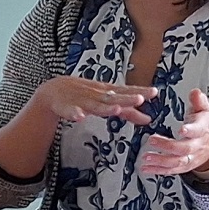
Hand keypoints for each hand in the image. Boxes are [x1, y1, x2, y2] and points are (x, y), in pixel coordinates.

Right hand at [29, 75, 154, 129]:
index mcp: (107, 94)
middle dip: (126, 99)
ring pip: (96, 105)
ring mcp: (82, 101)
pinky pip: (71, 112)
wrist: (55, 90)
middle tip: (139, 99)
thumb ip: (128, 112)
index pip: (126, 92)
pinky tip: (80, 117)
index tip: (154, 93)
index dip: (139, 93)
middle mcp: (97, 95)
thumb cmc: (85, 96)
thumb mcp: (108, 101)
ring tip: (116, 109)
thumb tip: (148, 119)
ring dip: (105, 107)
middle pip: (114, 97)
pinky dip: (75, 114)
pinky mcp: (67, 108)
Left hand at [137, 88, 208, 182]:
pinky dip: (158, 170)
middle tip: (151, 140)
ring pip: (176, 162)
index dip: (190, 131)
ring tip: (145, 157)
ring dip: (160, 161)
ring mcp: (190, 158)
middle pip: (184, 149)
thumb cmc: (205, 125)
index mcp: (202, 130)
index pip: (198, 131)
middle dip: (167, 146)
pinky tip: (145, 168)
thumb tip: (195, 92)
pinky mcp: (184, 166)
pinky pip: (171, 170)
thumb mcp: (205, 111)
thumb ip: (199, 101)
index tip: (181, 129)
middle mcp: (196, 146)